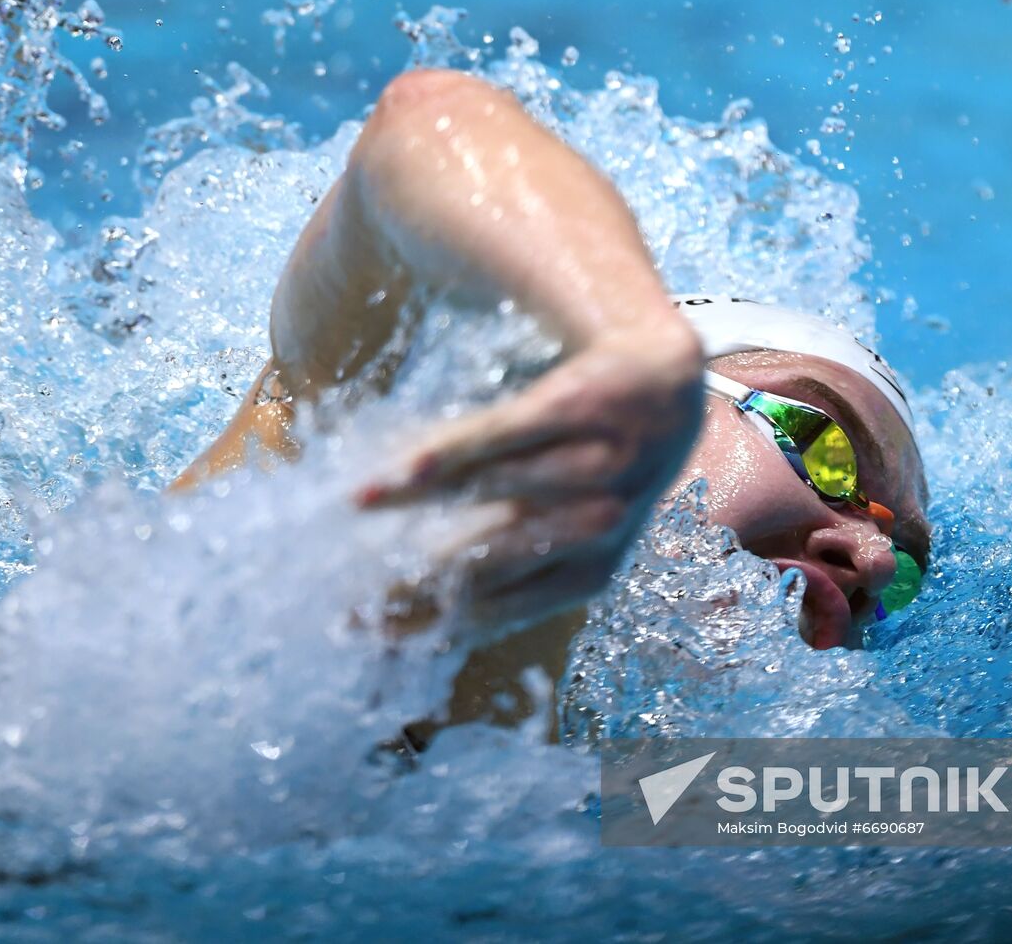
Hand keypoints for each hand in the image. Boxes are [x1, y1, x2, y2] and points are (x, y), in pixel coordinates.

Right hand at [358, 317, 702, 638]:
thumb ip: (487, 554)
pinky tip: (407, 467)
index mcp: (586, 574)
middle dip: (411, 578)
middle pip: (489, 559)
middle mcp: (599, 529)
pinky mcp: (583, 405)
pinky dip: (454, 451)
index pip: (491, 609)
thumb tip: (399, 601)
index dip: (422, 620)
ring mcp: (597, 465)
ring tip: (353, 509)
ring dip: (418, 500)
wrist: (665, 383)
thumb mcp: (549, 520)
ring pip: (495, 491)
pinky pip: (508, 432)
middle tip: (346, 588)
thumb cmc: (588, 463)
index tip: (358, 628)